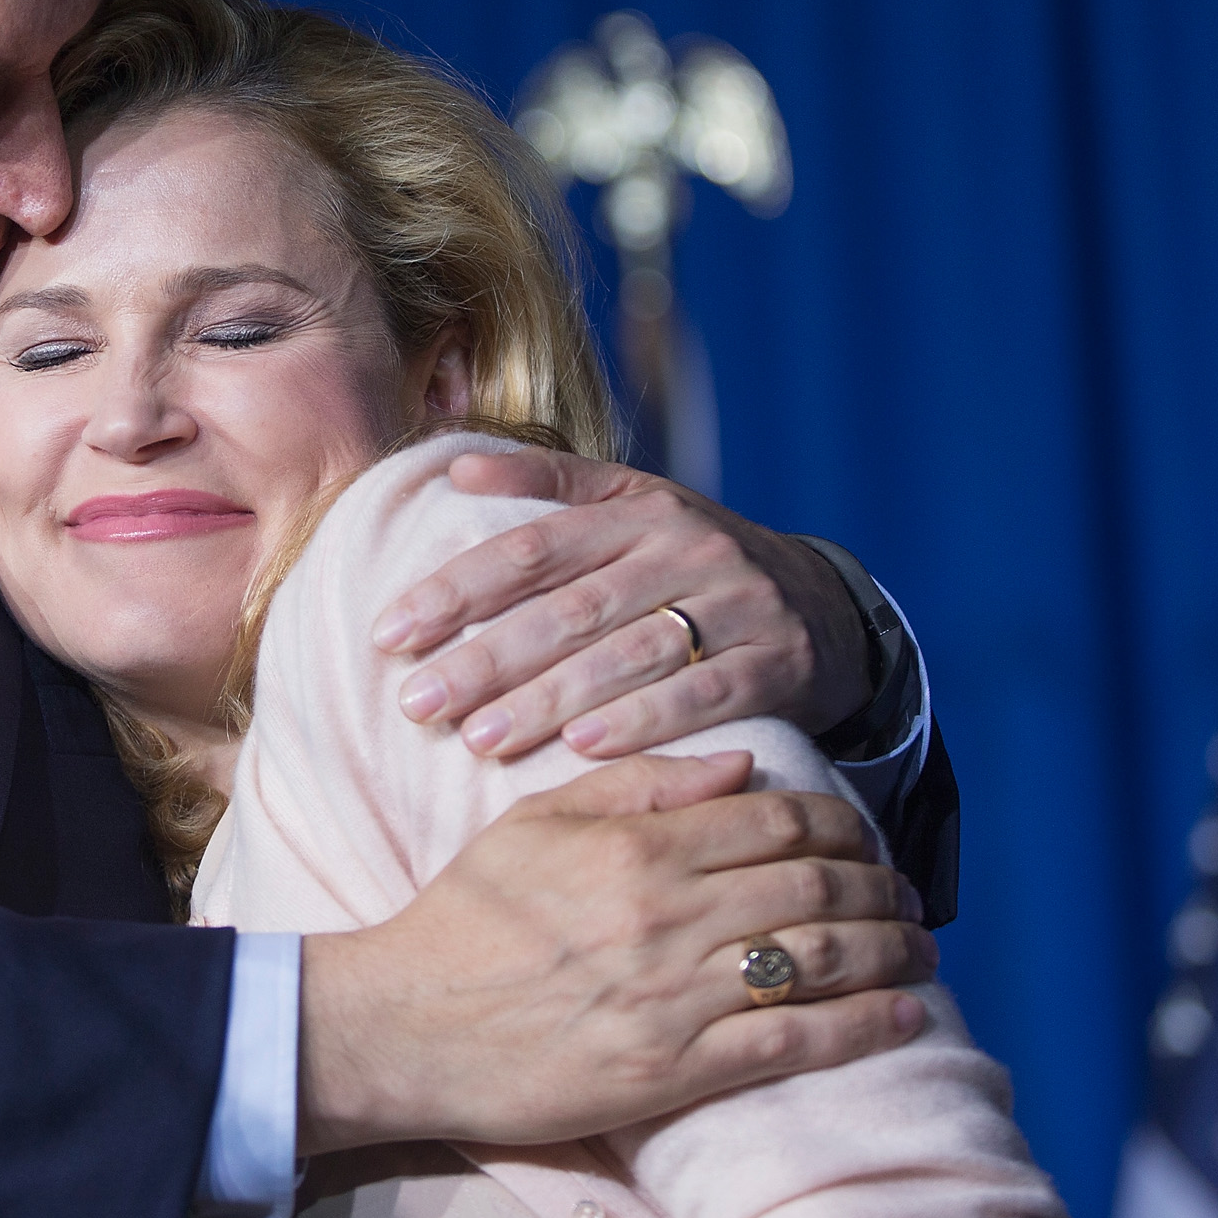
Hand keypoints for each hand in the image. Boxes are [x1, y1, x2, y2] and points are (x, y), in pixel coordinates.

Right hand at [296, 753, 932, 1153]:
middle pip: (814, 887)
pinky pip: (792, 1041)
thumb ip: (638, 784)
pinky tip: (902, 1016)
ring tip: (920, 949)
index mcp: (636, 846)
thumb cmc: (467, 916)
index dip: (839, 826)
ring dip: (890, 952)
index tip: (864, 837)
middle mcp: (667, 915)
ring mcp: (675, 995)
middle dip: (880, 887)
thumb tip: (742, 766)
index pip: (775, 821)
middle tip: (909, 894)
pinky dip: (861, 1026)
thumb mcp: (535, 820)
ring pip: (819, 960)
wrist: (407, 1022)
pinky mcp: (674, 1068)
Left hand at [371, 449, 871, 759]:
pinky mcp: (777, 663)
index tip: (390, 632)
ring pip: (627, 655)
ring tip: (480, 739)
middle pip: (569, 608)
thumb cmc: (696, 564)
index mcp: (637, 508)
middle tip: (418, 703)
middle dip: (486, 658)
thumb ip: (550, 484)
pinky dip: (641, 721)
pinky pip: (702, 696)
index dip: (457, 589)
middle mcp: (684, 549)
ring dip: (548, 701)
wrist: (828, 608)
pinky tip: (582, 748)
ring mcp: (735, 604)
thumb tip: (455, 469)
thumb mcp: (635, 504)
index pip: (532, 547)